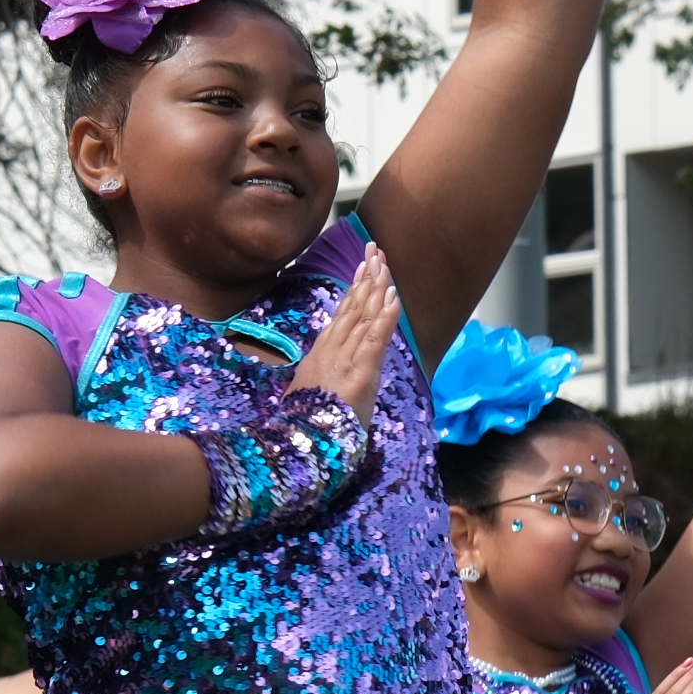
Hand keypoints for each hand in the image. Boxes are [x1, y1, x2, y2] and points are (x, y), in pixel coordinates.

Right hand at [293, 247, 401, 414]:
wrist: (299, 444)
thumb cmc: (303, 426)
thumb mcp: (305, 395)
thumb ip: (317, 379)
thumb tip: (321, 375)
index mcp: (320, 355)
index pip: (342, 315)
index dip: (354, 290)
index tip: (363, 268)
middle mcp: (332, 350)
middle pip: (353, 307)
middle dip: (366, 276)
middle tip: (375, 249)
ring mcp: (345, 358)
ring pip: (364, 316)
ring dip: (376, 287)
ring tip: (385, 263)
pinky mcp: (361, 371)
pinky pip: (376, 338)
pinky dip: (386, 315)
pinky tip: (393, 295)